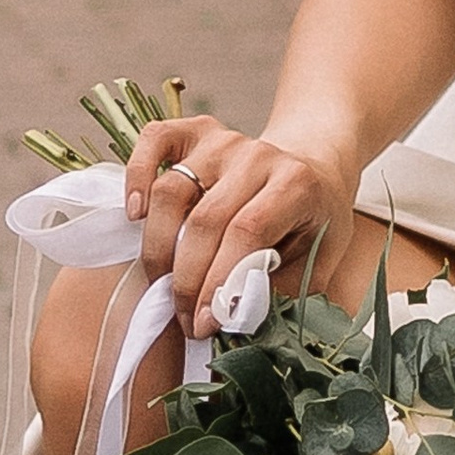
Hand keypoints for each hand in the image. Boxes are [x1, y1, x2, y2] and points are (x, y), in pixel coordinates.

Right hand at [124, 113, 350, 336]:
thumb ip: (282, 287)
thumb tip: (235, 316)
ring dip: (159, 248)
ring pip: (172, 190)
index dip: (219, 281)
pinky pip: (154, 142)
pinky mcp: (197, 131)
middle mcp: (258, 155)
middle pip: (205, 219)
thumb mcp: (318, 259)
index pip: (247, 233)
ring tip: (162, 285)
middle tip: (184, 320)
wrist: (312, 168)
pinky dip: (136, 175)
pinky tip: (135, 215)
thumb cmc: (313, 220)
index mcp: (296, 184)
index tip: (204, 323)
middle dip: (187, 280)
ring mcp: (224, 140)